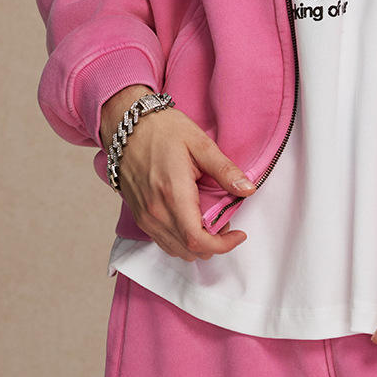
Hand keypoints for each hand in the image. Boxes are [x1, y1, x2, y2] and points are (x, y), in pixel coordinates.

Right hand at [99, 85, 254, 262]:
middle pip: (189, 251)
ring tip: (209, 220)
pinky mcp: (140, 216)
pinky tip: (191, 219)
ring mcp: (146, 216)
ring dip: (197, 244)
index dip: (223, 245)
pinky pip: (163, 241)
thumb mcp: (200, 143)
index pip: (198, 240)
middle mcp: (156, 212)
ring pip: (176, 250)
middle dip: (213, 244)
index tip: (239, 234)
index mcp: (173, 195)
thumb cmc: (162, 130)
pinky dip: (181, 240)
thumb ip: (225, 170)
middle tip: (225, 220)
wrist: (128, 126)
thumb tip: (248, 189)